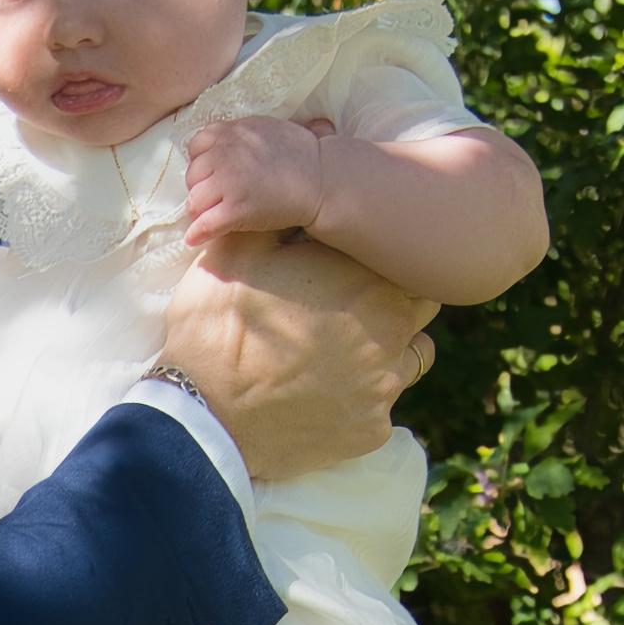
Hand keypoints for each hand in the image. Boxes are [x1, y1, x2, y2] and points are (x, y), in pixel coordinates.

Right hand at [157, 232, 437, 479]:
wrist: (203, 415)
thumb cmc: (217, 328)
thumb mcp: (232, 254)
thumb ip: (272, 218)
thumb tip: (285, 196)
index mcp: (367, 281)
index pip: (399, 258)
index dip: (369, 261)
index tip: (340, 270)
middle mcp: (393, 331)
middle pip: (419, 306)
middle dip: (391, 302)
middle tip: (343, 309)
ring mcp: (386, 385)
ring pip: (413, 356)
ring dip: (387, 350)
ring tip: (337, 354)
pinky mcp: (373, 428)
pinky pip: (383, 406)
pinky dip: (360, 397)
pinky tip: (321, 395)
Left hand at [184, 116, 327, 247]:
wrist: (323, 180)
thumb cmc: (302, 155)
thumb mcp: (267, 128)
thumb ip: (241, 133)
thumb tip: (223, 141)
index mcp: (230, 132)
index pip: (196, 147)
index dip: (203, 162)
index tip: (213, 173)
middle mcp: (224, 155)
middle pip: (193, 176)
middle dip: (202, 188)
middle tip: (216, 198)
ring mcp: (227, 183)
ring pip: (195, 201)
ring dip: (200, 211)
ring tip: (210, 216)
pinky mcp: (235, 210)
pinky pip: (205, 225)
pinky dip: (197, 233)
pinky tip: (196, 238)